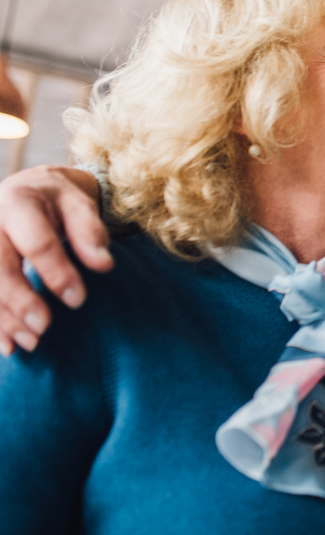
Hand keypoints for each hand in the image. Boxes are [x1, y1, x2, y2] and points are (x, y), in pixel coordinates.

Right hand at [0, 165, 110, 355]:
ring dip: (3, 317)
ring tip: (29, 343)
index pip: (37, 243)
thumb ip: (90, 232)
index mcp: (19, 202)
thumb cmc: (58, 201)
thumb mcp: (79, 204)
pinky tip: (6, 345)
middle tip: (44, 328)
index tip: (78, 300)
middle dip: (21, 300)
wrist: (25, 189)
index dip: (57, 273)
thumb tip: (104, 264)